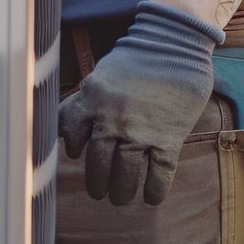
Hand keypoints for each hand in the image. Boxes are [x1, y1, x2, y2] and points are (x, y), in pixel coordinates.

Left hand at [57, 1, 224, 205]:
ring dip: (121, 190)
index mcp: (91, 99)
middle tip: (98, 192)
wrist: (172, 44)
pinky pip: (159, 172)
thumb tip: (72, 123)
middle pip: (98, 160)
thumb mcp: (101, 74)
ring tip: (119, 199)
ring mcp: (140, 130)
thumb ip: (87, 98)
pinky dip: (155, 189)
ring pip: (125, 171)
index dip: (71, 146)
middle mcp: (112, 118)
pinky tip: (151, 198)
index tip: (75, 154)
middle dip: (96, 181)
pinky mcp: (168, 137)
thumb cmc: (136, 57)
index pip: (71, 131)